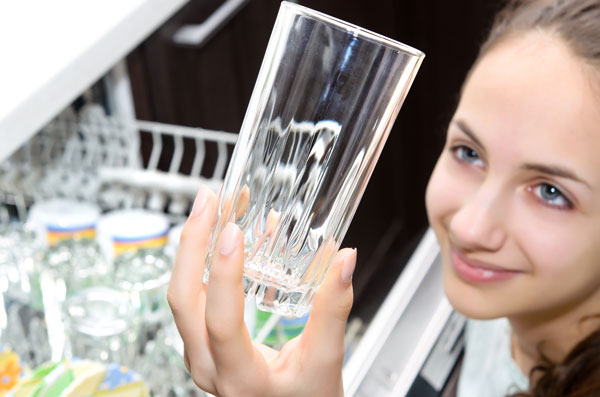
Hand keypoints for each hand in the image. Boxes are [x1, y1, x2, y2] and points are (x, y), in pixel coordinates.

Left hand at [167, 186, 356, 396]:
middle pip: (182, 300)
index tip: (233, 232)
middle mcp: (208, 366)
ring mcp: (199, 355)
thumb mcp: (325, 362)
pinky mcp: (201, 345)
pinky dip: (199, 263)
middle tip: (208, 202)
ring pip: (179, 298)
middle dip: (192, 244)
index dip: (224, 274)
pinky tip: (217, 239)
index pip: (220, 321)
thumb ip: (334, 311)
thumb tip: (343, 262)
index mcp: (240, 376)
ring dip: (191, 249)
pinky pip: (190, 300)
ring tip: (210, 211)